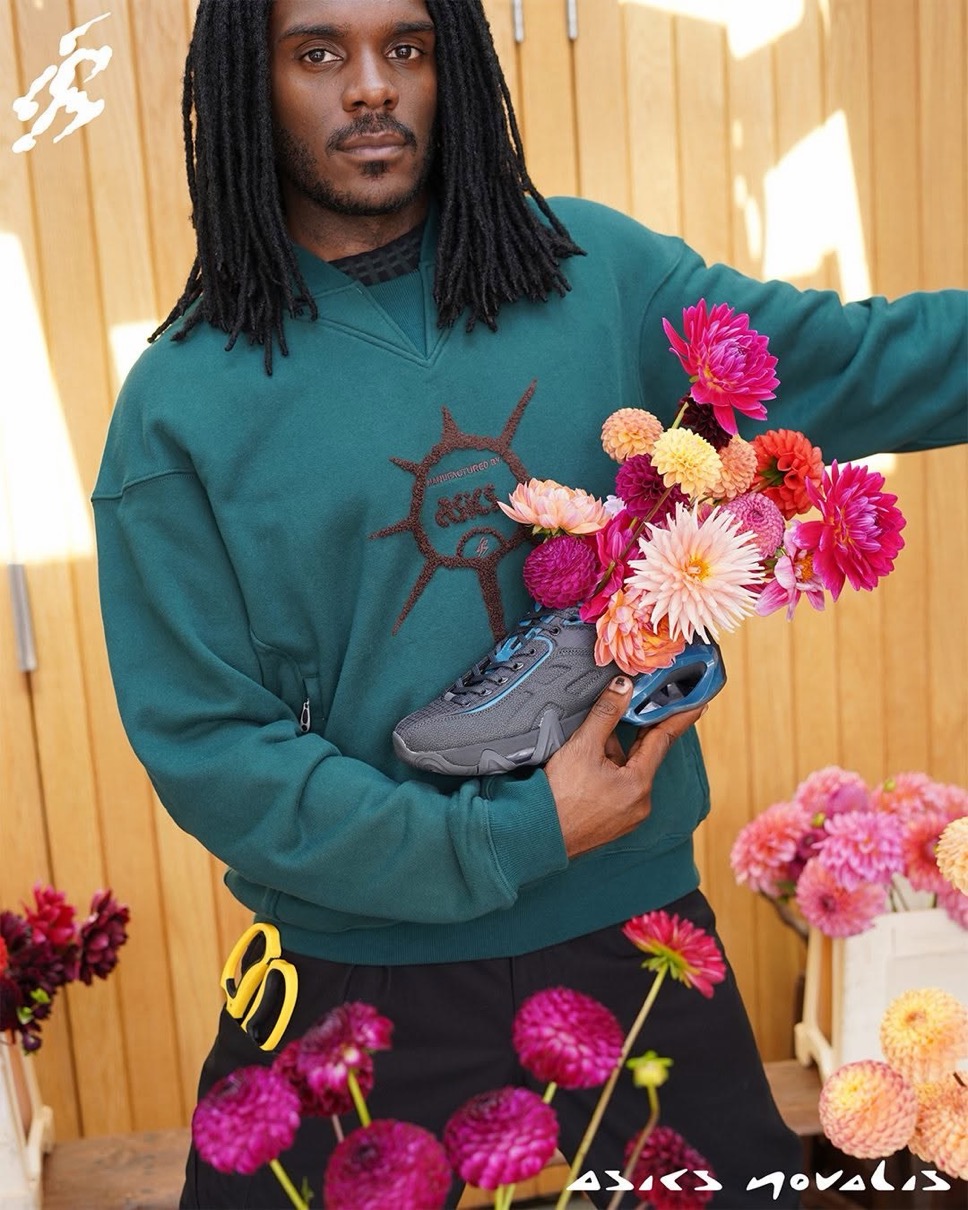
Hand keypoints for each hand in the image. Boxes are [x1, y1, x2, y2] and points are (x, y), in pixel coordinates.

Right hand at [545, 676, 705, 858]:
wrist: (536, 835)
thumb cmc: (558, 796)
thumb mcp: (582, 746)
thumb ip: (606, 713)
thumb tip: (624, 687)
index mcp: (639, 784)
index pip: (663, 740)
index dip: (679, 718)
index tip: (697, 704)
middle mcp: (639, 803)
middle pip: (643, 756)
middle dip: (637, 732)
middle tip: (642, 707)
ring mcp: (626, 816)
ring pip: (627, 772)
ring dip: (614, 754)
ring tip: (588, 744)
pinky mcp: (612, 823)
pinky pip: (618, 789)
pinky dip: (608, 772)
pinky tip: (586, 766)